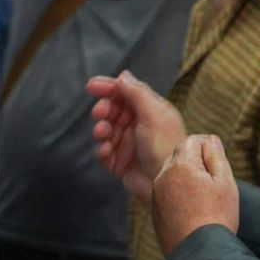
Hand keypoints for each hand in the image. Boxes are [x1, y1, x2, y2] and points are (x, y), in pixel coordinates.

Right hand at [89, 71, 187, 204]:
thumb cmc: (166, 147)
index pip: (126, 93)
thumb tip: (123, 75)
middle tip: (100, 114)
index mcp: (151, 111)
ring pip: (105, 130)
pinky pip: (103, 151)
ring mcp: (128, 144)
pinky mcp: (120, 162)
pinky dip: (102, 149)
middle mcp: (139, 126)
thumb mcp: (154, 115)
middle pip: (113, 110)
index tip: (92, 86)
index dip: (109, 88)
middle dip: (104, 110)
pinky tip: (108, 152)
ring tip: (103, 134)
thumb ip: (137, 94)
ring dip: (101, 129)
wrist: (167, 185)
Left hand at [152, 135, 239, 254]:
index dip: (207, 149)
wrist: (198, 250)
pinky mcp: (155, 208)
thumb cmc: (216, 215)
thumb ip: (216, 156)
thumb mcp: (225, 182)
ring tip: (204, 199)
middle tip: (212, 183)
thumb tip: (209, 139)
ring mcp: (155, 193)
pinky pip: (166, 192)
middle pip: (179, 156)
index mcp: (180, 165)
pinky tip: (193, 210)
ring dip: (186, 179)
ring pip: (172, 174)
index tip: (217, 166)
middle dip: (196, 163)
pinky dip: (178, 195)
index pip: (191, 141)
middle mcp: (162, 176)